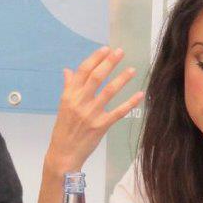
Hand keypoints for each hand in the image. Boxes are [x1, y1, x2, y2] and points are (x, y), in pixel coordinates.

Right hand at [44, 47, 143, 176]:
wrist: (64, 154)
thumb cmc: (64, 129)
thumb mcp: (63, 106)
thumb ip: (68, 87)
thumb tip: (68, 70)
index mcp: (69, 95)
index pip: (83, 72)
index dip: (95, 59)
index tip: (105, 49)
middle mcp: (80, 102)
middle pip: (96, 78)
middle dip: (109, 63)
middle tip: (120, 52)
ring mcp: (91, 114)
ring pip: (108, 92)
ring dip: (122, 79)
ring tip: (132, 69)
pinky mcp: (101, 126)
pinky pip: (118, 112)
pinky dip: (130, 103)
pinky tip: (139, 94)